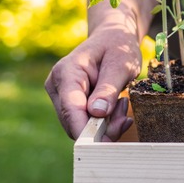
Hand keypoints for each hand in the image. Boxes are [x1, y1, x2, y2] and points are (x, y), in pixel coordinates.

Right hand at [45, 25, 140, 140]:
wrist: (113, 38)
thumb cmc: (117, 46)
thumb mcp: (120, 63)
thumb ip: (108, 88)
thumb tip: (96, 113)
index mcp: (66, 72)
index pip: (70, 108)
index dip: (84, 129)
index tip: (103, 144)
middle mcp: (58, 86)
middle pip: (74, 122)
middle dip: (102, 127)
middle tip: (126, 113)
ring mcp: (62, 96)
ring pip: (81, 126)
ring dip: (106, 124)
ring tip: (123, 103)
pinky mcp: (71, 104)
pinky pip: (86, 123)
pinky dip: (105, 122)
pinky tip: (118, 108)